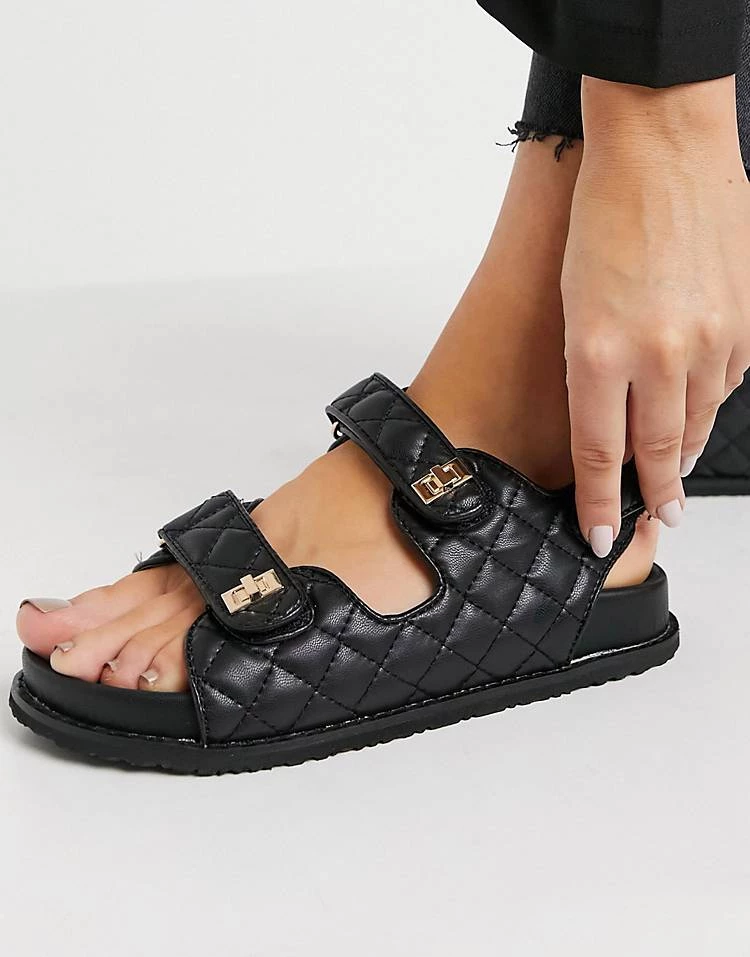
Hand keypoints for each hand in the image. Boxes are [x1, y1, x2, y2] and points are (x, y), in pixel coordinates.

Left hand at [563, 77, 749, 555]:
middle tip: (653, 519)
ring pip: (698, 421)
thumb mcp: (573, 303)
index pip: (599, 454)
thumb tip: (610, 420)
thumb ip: (593, 369)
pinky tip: (700, 411)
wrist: (664, 146)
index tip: (598, 534)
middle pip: (656, 452)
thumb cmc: (603, 214)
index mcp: (600, 351)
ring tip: (673, 478)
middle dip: (653, 495)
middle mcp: (659, 354)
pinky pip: (729, 381)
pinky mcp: (745, 318)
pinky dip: (711, 403)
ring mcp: (711, 337)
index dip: (599, 504)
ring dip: (682, 455)